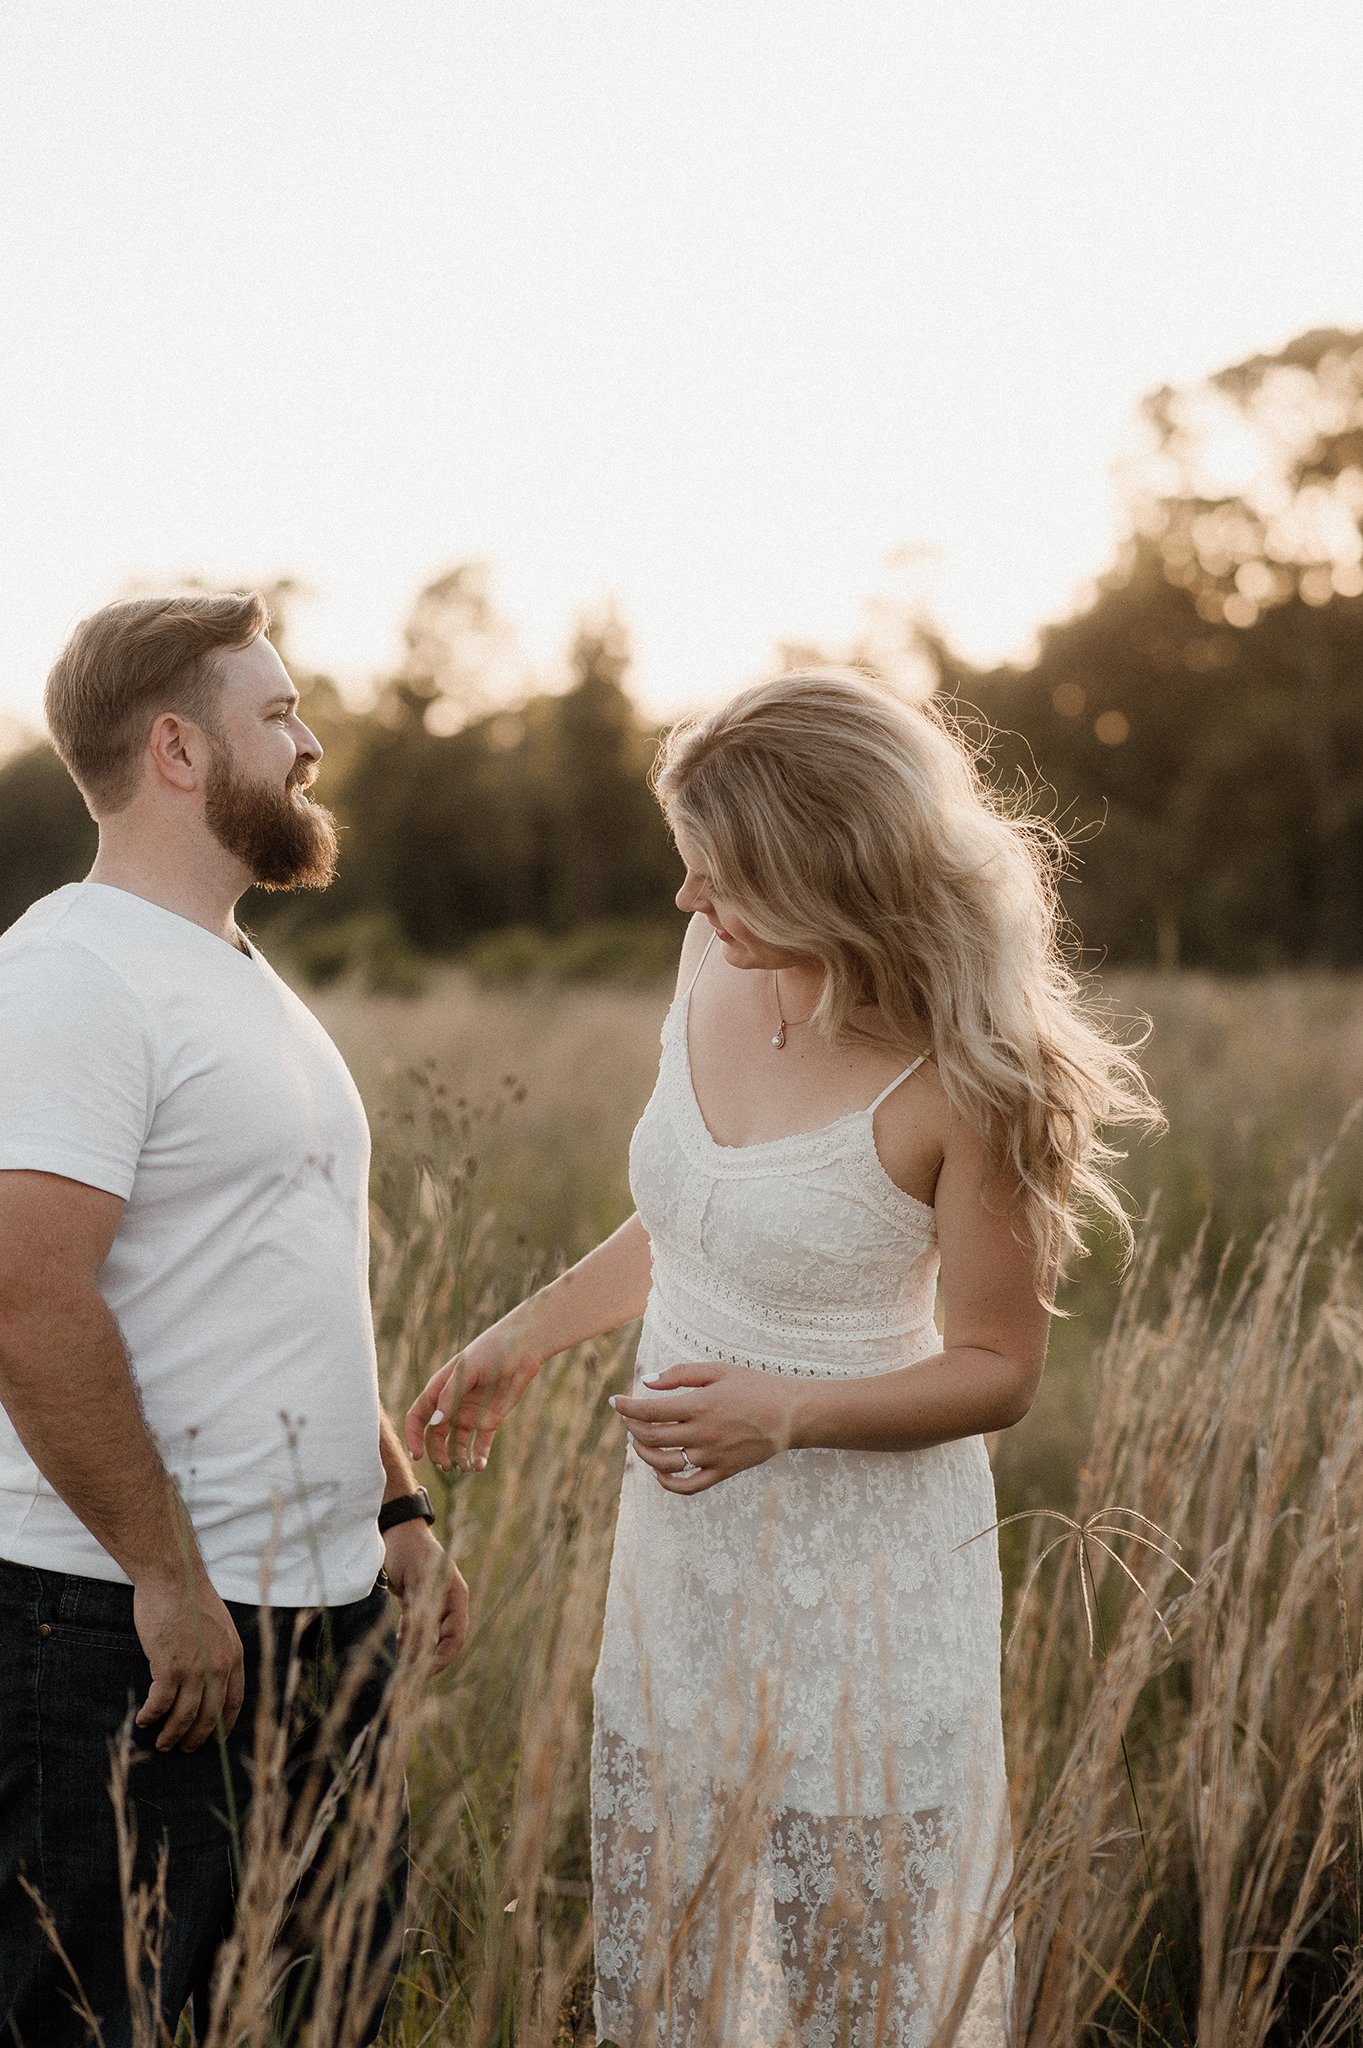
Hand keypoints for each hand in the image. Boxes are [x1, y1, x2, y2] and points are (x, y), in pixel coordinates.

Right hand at [133, 1570, 245, 1751]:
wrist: (174, 1578)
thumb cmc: (190, 1598)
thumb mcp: (218, 1626)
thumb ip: (217, 1651)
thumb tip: (208, 1679)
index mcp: (234, 1655)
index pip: (234, 1701)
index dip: (224, 1725)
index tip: (216, 1740)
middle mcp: (219, 1666)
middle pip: (209, 1716)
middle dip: (196, 1738)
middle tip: (183, 1749)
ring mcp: (195, 1669)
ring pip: (184, 1717)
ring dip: (172, 1735)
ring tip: (162, 1743)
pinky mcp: (169, 1667)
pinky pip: (160, 1704)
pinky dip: (151, 1716)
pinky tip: (143, 1720)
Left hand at [381, 1520, 468, 1672]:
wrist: (395, 1530)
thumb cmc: (409, 1550)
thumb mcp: (416, 1581)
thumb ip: (419, 1611)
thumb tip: (418, 1647)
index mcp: (455, 1596)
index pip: (455, 1636)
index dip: (442, 1657)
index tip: (423, 1672)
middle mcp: (446, 1603)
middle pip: (442, 1641)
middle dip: (427, 1660)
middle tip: (407, 1677)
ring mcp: (432, 1603)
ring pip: (427, 1637)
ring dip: (415, 1653)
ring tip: (399, 1669)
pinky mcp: (416, 1602)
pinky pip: (415, 1629)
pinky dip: (406, 1640)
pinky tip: (396, 1649)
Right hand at [405, 1313, 543, 1472]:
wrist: (522, 1348)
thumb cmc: (490, 1351)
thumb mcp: (467, 1369)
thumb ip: (450, 1395)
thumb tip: (434, 1422)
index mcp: (440, 1389)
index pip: (418, 1416)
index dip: (413, 1436)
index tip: (417, 1455)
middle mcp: (452, 1405)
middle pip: (435, 1435)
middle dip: (436, 1453)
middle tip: (445, 1465)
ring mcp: (470, 1414)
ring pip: (456, 1444)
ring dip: (456, 1458)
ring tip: (463, 1467)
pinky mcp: (490, 1421)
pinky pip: (480, 1444)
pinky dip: (478, 1457)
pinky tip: (479, 1465)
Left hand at [610, 1361, 799, 1494]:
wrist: (790, 1414)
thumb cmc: (753, 1386)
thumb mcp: (718, 1370)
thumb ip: (681, 1374)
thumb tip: (648, 1382)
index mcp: (699, 1405)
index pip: (649, 1411)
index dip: (626, 1407)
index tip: (615, 1402)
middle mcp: (702, 1433)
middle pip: (651, 1438)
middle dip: (632, 1428)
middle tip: (630, 1418)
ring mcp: (712, 1456)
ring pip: (664, 1463)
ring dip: (644, 1453)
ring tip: (640, 1442)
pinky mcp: (722, 1472)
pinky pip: (688, 1486)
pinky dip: (667, 1483)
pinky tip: (660, 1471)